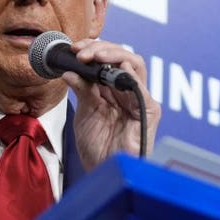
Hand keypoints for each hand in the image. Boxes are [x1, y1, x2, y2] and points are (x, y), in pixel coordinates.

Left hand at [64, 40, 161, 169]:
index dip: (92, 48)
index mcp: (112, 90)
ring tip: (94, 56)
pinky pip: (141, 87)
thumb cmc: (97, 148)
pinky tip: (114, 69)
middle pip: (122, 56)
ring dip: (113, 55)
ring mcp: (139, 99)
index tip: (73, 48)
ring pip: (134, 63)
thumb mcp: (85, 112)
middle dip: (101, 48)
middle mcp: (127, 91)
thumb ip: (82, 90)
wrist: (103, 172)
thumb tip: (70, 69)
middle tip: (81, 52)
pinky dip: (128, 74)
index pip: (108, 59)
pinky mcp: (149, 111)